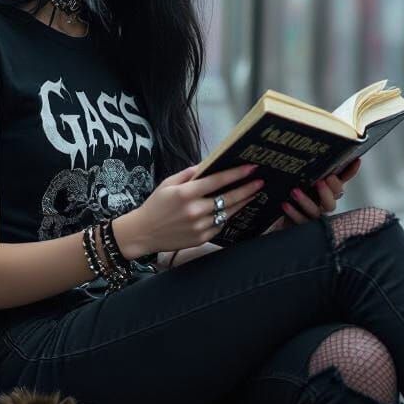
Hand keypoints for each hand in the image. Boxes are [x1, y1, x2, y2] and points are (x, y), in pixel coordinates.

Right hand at [119, 160, 264, 256]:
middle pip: (228, 198)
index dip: (236, 174)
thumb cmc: (155, 205)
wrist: (143, 233)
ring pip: (227, 213)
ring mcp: (199, 226)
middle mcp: (194, 210)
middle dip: (247, 189)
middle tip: (260, 182)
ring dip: (242, 203)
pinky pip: (220, 225)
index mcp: (186, 193)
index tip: (251, 168)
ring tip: (253, 194)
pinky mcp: (201, 238)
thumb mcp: (168, 184)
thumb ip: (189, 174)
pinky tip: (233, 209)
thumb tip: (209, 165)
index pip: (217, 181)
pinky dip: (226, 216)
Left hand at [269, 157, 361, 230]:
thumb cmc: (308, 194)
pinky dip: (293, 212)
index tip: (331, 176)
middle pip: (330, 204)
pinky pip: (299, 220)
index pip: (338, 189)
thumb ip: (335, 171)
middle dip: (326, 193)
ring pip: (314, 212)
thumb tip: (354, 159)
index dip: (337, 184)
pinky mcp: (301, 224)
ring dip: (305, 201)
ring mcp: (313, 217)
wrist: (289, 213)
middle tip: (319, 182)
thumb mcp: (318, 179)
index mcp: (329, 195)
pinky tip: (286, 204)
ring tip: (295, 191)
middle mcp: (323, 207)